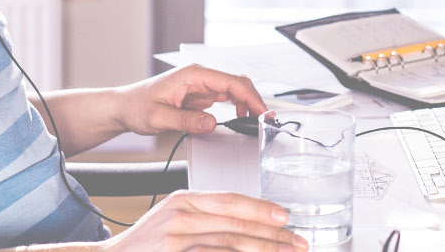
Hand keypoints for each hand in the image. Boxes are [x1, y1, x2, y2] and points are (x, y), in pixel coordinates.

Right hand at [102, 190, 306, 251]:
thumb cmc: (146, 243)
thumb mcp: (174, 218)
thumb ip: (206, 215)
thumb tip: (248, 221)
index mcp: (183, 200)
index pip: (230, 200)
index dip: (260, 208)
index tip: (285, 216)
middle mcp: (180, 217)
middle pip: (235, 224)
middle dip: (272, 235)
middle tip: (298, 242)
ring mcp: (176, 241)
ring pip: (229, 245)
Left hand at [116, 64, 266, 135]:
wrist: (123, 108)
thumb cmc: (136, 106)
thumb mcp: (158, 118)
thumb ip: (186, 120)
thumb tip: (212, 122)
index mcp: (193, 74)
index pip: (230, 82)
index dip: (250, 97)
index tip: (261, 112)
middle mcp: (199, 77)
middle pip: (236, 83)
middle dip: (253, 99)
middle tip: (264, 119)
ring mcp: (200, 85)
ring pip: (233, 90)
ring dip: (246, 103)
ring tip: (254, 121)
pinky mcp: (199, 95)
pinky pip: (224, 98)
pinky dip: (236, 106)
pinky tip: (239, 118)